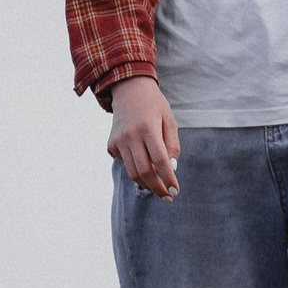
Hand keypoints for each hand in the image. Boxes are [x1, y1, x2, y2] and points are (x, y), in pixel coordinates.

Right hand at [107, 76, 178, 198]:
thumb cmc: (155, 106)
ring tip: (160, 189)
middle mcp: (130, 135)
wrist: (128, 90)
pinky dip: (137, 169)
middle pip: (143, 171)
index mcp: (147, 128)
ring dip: (147, 184)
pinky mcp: (111, 145)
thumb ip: (172, 145)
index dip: (168, 178)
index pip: (159, 160)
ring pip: (132, 172)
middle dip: (158, 188)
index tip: (176, 191)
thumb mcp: (170, 121)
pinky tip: (145, 163)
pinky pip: (126, 164)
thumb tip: (172, 168)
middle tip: (169, 197)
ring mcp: (118, 141)